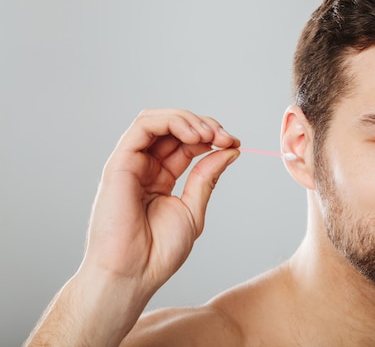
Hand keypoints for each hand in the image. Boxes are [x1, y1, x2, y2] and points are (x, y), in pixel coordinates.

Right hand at [80, 109, 239, 294]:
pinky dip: (172, 122)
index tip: (235, 144)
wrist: (134, 273)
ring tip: (211, 135)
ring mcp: (132, 163)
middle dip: (206, 126)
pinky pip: (143, 126)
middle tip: (227, 138)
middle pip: (174, 128)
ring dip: (189, 120)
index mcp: (161, 177)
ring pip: (158, 120)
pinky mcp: (120, 162)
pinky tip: (194, 135)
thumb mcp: (193, 208)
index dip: (212, 137)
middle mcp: (145, 166)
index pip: (187, 143)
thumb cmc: (158, 251)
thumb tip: (230, 150)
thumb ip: (207, 176)